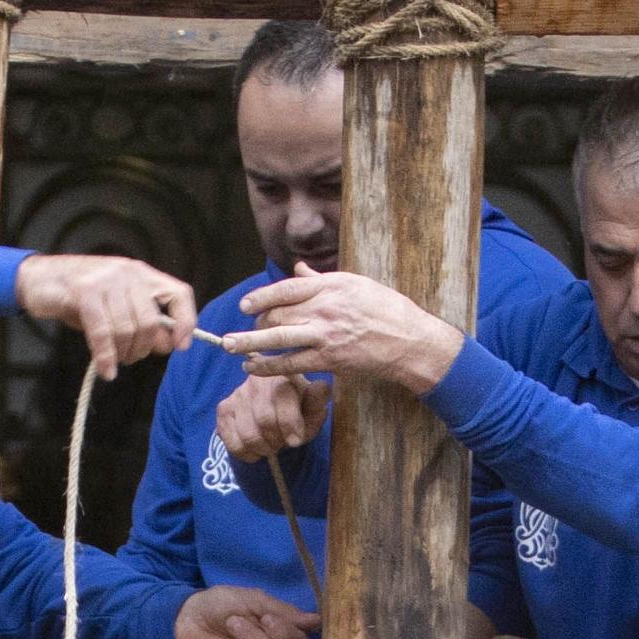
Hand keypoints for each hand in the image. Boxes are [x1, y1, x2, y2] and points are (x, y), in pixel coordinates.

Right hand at [15, 253, 196, 380]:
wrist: (39, 280)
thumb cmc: (80, 298)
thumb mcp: (116, 308)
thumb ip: (142, 322)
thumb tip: (168, 344)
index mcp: (142, 275)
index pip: (179, 294)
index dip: (186, 323)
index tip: (180, 347)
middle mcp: (128, 272)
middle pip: (150, 322)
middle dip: (141, 350)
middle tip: (127, 358)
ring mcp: (106, 279)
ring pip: (127, 330)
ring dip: (121, 354)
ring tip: (112, 360)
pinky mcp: (84, 291)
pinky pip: (104, 332)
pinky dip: (106, 357)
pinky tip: (105, 370)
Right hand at [215, 374, 330, 463]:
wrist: (276, 412)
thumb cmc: (299, 411)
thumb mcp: (314, 408)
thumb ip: (318, 401)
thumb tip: (322, 387)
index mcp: (282, 373)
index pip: (282, 399)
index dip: (290, 425)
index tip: (296, 441)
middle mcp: (257, 378)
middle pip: (264, 420)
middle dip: (277, 440)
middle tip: (282, 443)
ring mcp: (237, 393)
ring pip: (248, 435)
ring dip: (263, 448)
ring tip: (270, 445)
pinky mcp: (223, 409)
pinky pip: (232, 442)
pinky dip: (246, 453)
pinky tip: (255, 448)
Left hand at [224, 263, 462, 395]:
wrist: (409, 340)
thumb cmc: (386, 310)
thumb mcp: (355, 285)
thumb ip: (321, 280)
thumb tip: (297, 271)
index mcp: (331, 285)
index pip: (286, 288)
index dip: (261, 296)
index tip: (245, 305)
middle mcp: (325, 307)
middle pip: (277, 312)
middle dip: (255, 322)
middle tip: (238, 332)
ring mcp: (326, 334)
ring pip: (278, 336)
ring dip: (249, 343)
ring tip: (228, 346)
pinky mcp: (329, 359)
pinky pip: (291, 363)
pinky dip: (268, 365)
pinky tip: (252, 367)